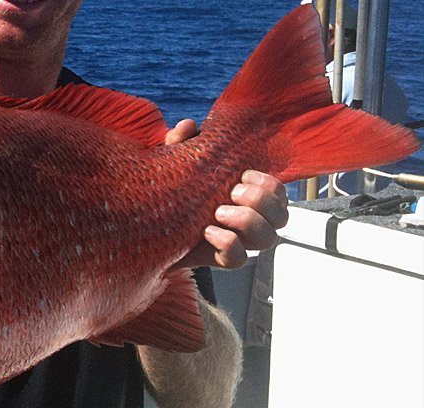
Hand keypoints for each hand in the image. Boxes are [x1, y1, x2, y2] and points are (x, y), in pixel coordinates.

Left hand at [166, 120, 288, 268]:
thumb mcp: (176, 166)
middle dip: (262, 201)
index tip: (243, 174)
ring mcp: (237, 240)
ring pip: (268, 238)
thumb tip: (188, 126)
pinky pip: (239, 259)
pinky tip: (206, 232)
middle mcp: (248, 219)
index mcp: (245, 196)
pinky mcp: (220, 258)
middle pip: (281, 215)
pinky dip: (229, 244)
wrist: (147, 230)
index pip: (278, 191)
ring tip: (218, 212)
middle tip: (232, 192)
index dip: (270, 185)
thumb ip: (182, 145)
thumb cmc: (170, 195)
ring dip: (249, 222)